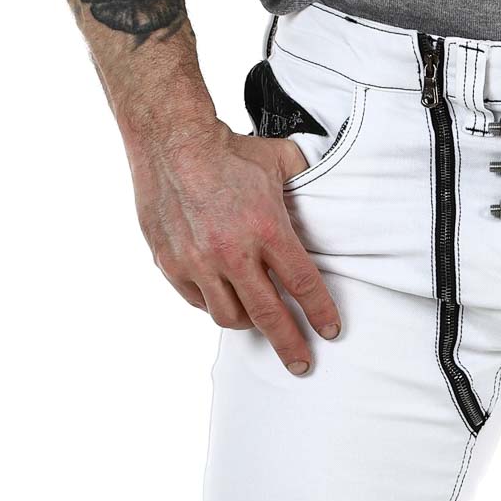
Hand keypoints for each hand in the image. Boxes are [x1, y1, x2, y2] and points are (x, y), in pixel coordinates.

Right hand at [127, 120, 336, 373]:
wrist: (169, 136)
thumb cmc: (227, 150)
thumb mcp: (278, 160)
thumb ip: (305, 183)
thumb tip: (327, 191)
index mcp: (265, 228)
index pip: (303, 284)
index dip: (320, 313)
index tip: (331, 332)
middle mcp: (232, 250)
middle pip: (268, 315)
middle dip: (289, 345)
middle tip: (302, 364)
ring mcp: (198, 260)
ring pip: (229, 316)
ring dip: (247, 322)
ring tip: (256, 317)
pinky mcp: (171, 262)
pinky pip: (197, 301)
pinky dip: (213, 303)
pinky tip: (222, 294)